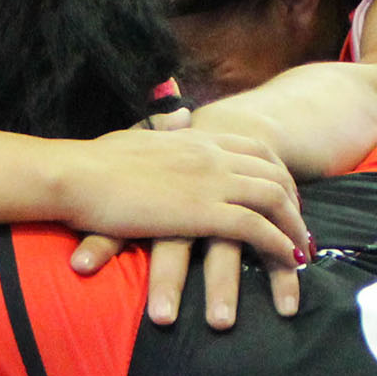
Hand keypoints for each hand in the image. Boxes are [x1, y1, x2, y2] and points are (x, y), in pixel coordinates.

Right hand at [53, 131, 307, 300]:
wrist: (74, 176)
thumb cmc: (92, 163)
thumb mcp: (137, 135)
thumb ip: (164, 126)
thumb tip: (179, 114)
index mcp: (197, 137)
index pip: (256, 149)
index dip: (279, 174)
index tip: (287, 197)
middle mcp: (212, 154)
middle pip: (275, 173)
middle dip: (295, 203)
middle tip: (302, 229)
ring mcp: (210, 181)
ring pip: (274, 200)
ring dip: (294, 227)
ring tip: (303, 253)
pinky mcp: (201, 212)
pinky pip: (255, 228)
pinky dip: (278, 244)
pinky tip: (286, 261)